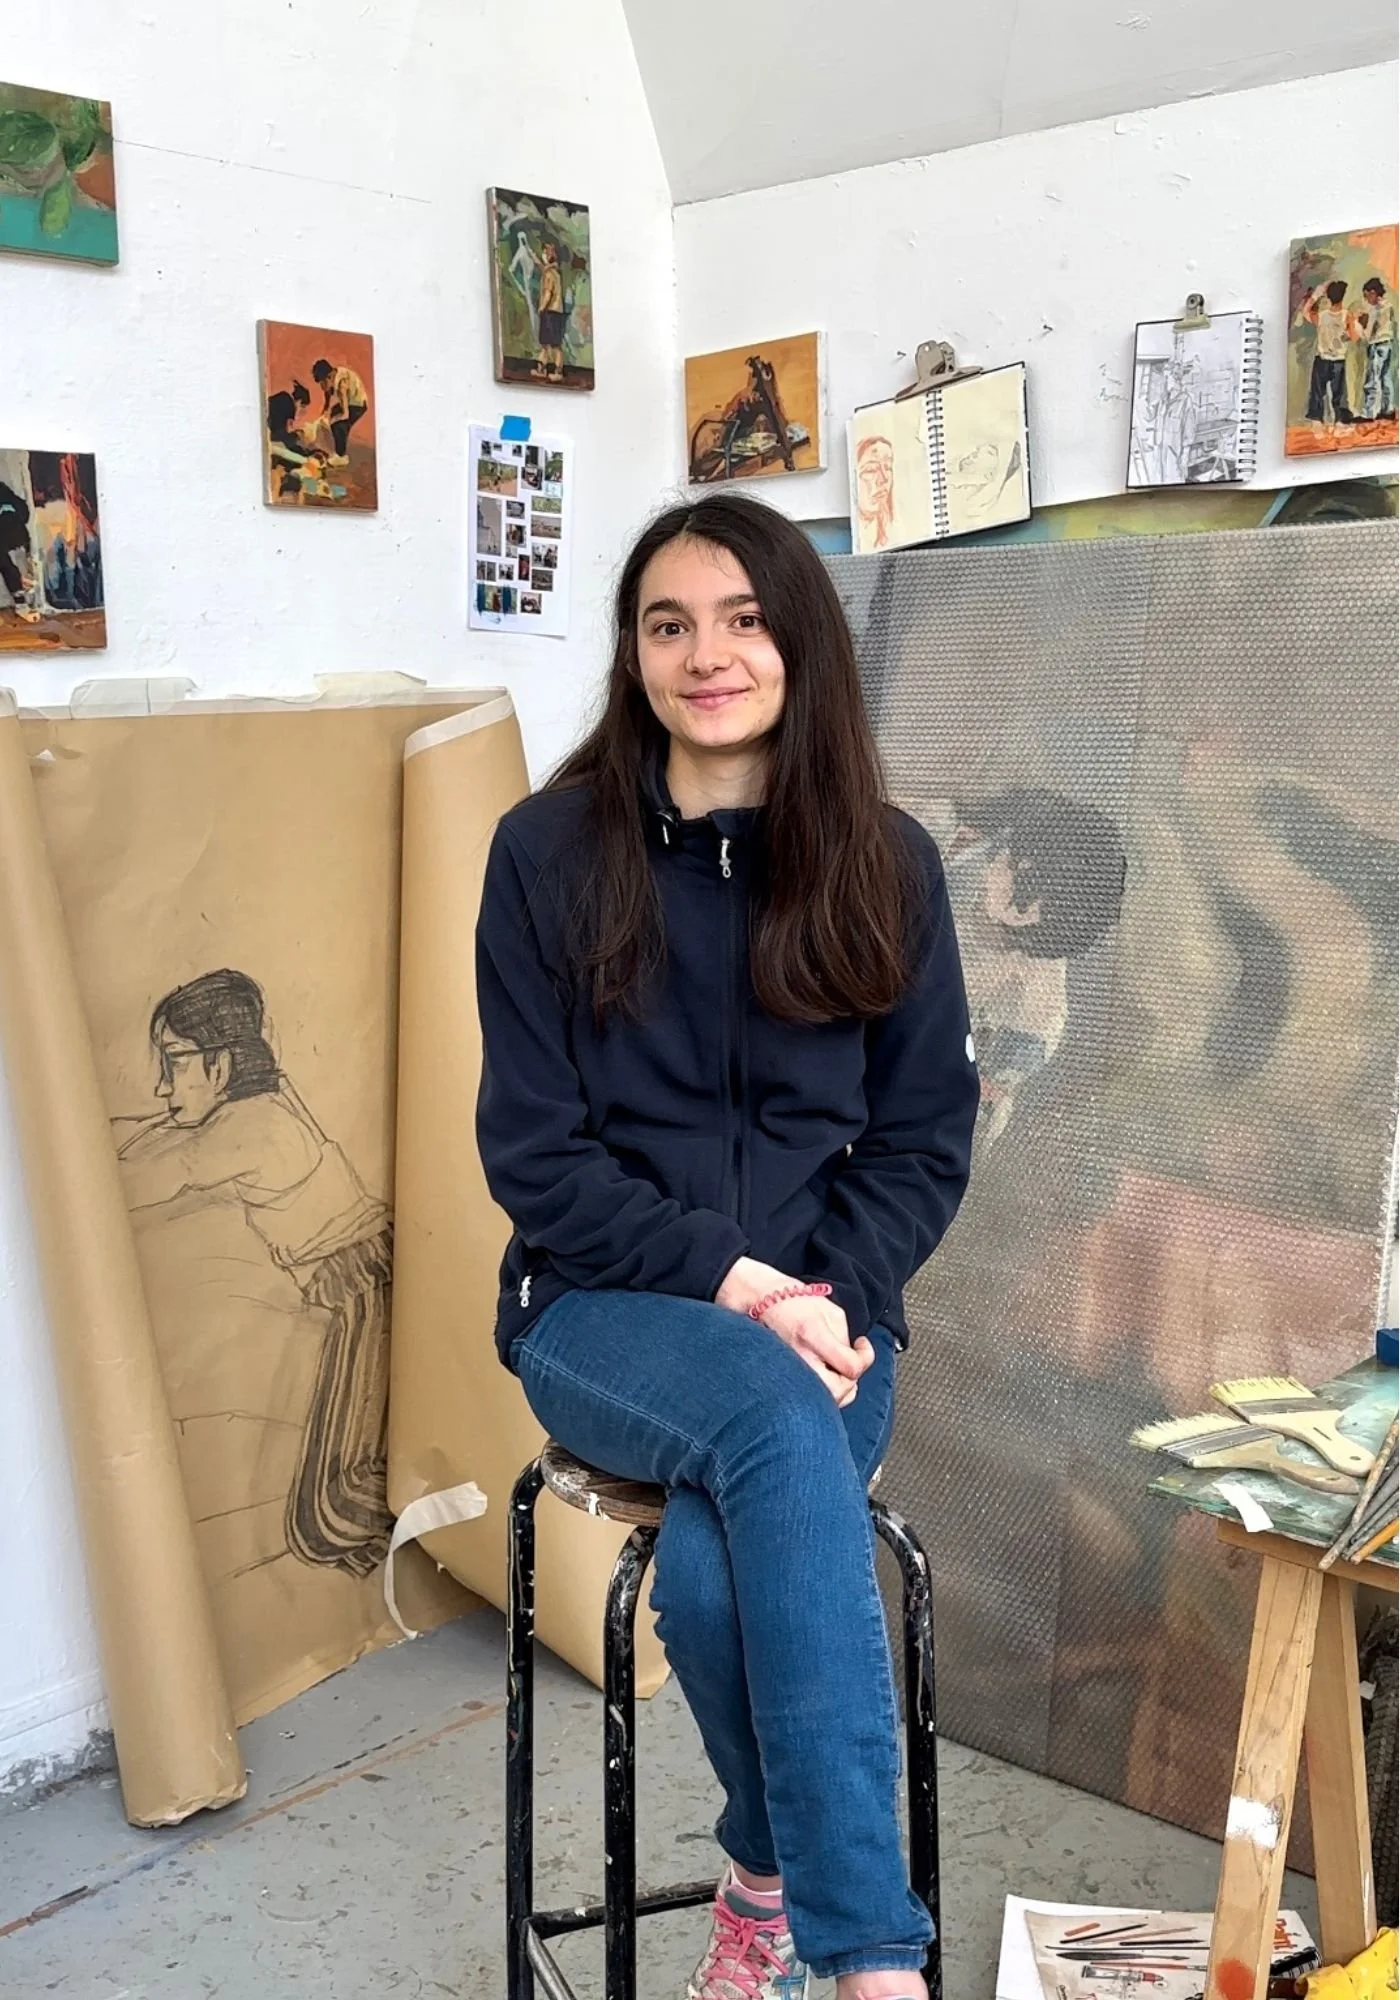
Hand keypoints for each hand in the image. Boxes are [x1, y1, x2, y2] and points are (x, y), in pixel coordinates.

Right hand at [716, 1257, 872, 1405]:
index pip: (851, 1366)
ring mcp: (787, 1370)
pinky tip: (822, 1378)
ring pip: (821, 1401)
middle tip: (851, 1366)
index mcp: (812, 1334)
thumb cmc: (794, 1301)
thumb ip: (844, 1337)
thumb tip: (852, 1358)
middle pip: (837, 1392)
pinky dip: (820, 1392)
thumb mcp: (828, 1309)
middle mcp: (798, 1357)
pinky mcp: (780, 1378)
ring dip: (837, 1391)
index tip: (861, 1344)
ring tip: (838, 1372)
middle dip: (851, 1382)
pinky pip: (806, 1396)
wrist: (758, 1300)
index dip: (865, 1357)